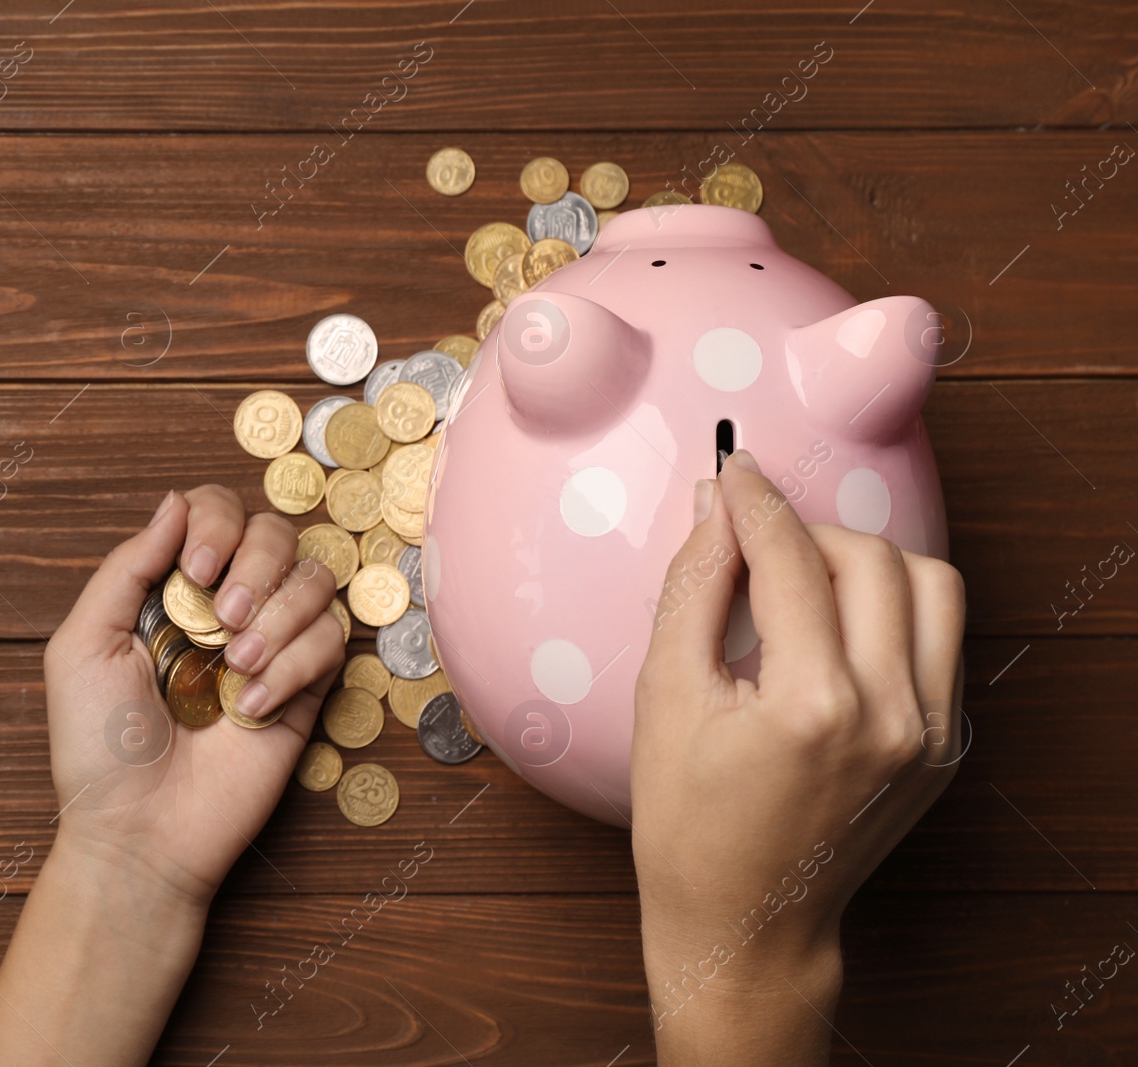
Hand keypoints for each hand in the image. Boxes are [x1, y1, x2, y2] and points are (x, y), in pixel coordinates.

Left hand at [43, 484, 346, 906]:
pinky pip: (331, 642)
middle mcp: (226, 609)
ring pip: (315, 581)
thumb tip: (176, 501)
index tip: (195, 572)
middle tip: (221, 620)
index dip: (216, 525)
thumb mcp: (84, 645)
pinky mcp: (307, 692)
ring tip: (238, 665)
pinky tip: (252, 705)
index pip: (216, 513)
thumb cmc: (98, 748)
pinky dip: (295, 665)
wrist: (140, 833)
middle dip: (255, 565)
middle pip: (276, 533)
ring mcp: (271, 647)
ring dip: (279, 615)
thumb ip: (128, 566)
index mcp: (172, 589)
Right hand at [629, 450, 965, 1062]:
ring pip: (929, 585)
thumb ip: (692, 590)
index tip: (733, 473)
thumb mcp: (665, 697)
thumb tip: (716, 510)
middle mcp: (891, 715)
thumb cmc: (689, 825)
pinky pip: (940, 638)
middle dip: (806, 530)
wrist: (746, 921)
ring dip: (864, 561)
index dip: (755, 502)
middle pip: (869, 557)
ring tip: (805, 581)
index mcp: (812, 706)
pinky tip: (837, 627)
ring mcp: (930, 734)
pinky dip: (894, 609)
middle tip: (754, 542)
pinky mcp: (946, 746)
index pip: (791, 559)